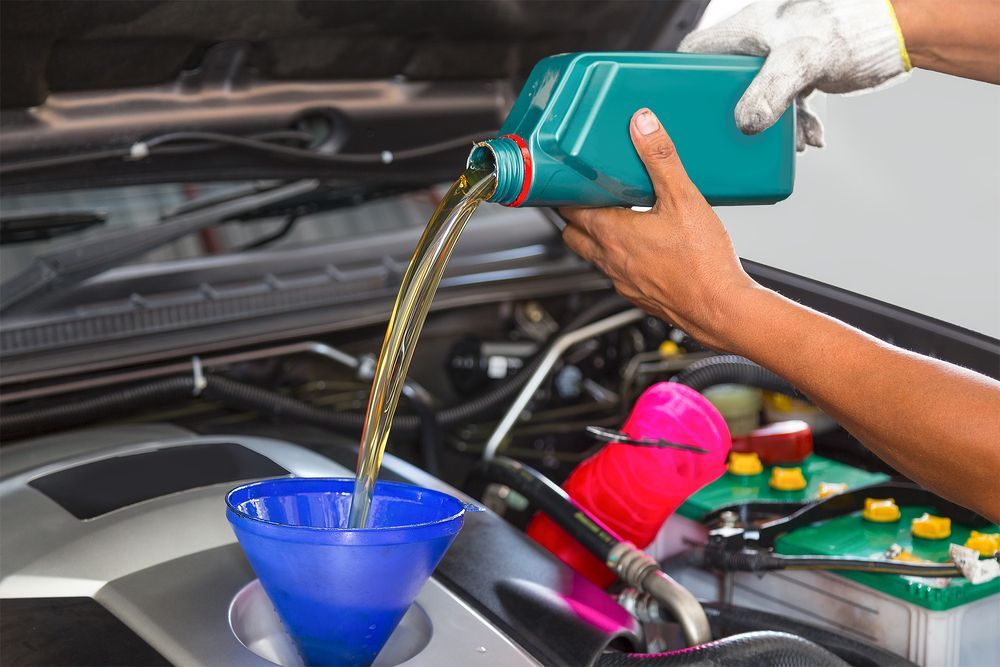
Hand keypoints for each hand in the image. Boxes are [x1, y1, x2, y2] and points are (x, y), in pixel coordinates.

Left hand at [560, 109, 756, 350]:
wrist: (721, 308)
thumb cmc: (702, 263)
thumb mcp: (683, 198)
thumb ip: (660, 158)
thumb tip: (643, 126)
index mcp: (611, 234)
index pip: (570, 210)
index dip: (568, 194)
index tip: (571, 181)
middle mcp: (610, 261)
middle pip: (573, 236)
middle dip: (576, 217)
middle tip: (590, 197)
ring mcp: (622, 282)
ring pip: (594, 257)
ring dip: (597, 238)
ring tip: (618, 218)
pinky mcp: (639, 296)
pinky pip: (617, 274)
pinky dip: (620, 258)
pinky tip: (644, 248)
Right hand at [679, 0, 911, 149]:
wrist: (896, 32)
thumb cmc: (853, 28)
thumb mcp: (803, 62)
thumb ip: (770, 92)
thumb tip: (746, 124)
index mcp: (748, 29)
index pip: (696, 50)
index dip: (681, 76)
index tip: (678, 104)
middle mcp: (760, 43)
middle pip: (724, 82)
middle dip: (729, 113)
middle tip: (732, 134)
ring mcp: (780, 59)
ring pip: (757, 98)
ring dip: (768, 126)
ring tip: (784, 142)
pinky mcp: (801, 73)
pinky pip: (785, 104)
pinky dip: (794, 124)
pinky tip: (809, 139)